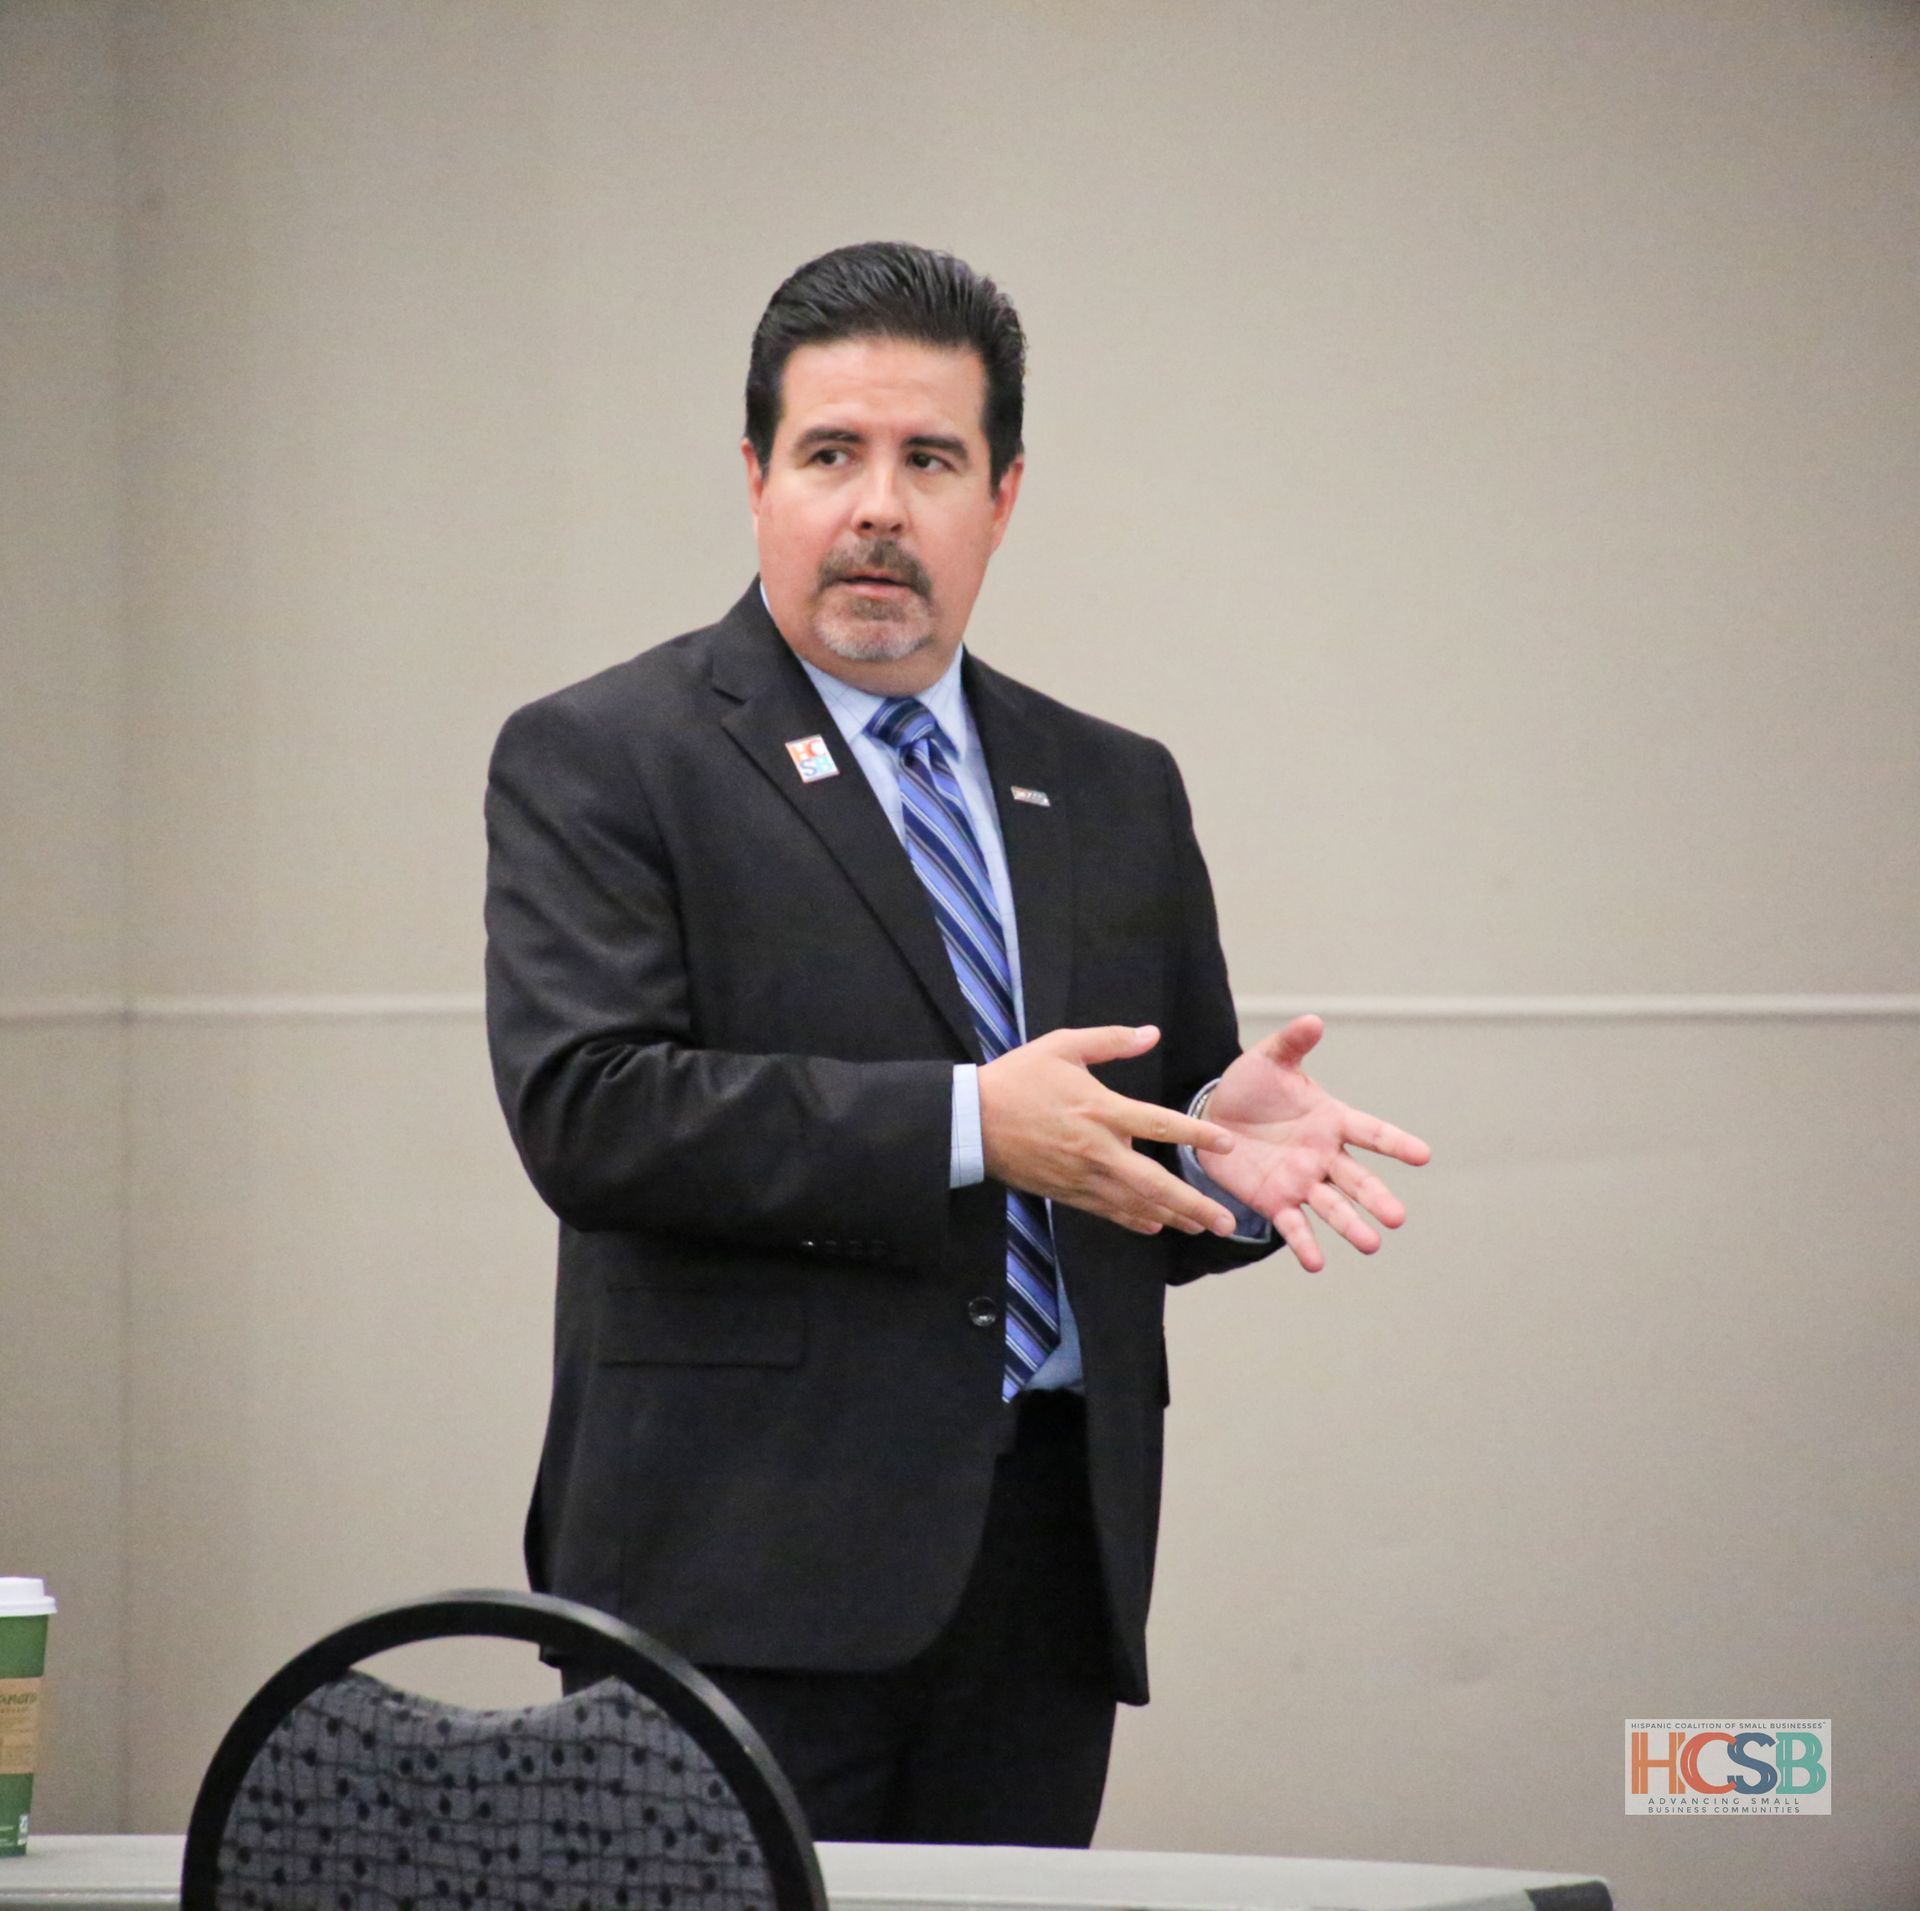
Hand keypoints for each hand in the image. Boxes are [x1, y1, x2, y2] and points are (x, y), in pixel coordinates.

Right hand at [979, 1025, 1242, 1236]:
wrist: (972, 1120)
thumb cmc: (1017, 1079)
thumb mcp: (1062, 1046)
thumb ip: (1110, 1040)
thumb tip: (1151, 1033)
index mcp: (1101, 1109)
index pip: (1160, 1125)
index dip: (1197, 1135)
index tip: (1227, 1146)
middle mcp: (1097, 1149)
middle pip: (1156, 1183)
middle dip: (1195, 1205)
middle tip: (1226, 1221)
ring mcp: (1082, 1176)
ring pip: (1136, 1204)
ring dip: (1172, 1217)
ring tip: (1203, 1227)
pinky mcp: (1066, 1192)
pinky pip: (1108, 1210)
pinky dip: (1135, 1220)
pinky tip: (1155, 1226)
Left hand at [1202, 1015, 1430, 1270]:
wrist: (1212, 1117)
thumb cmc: (1250, 1086)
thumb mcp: (1268, 1061)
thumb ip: (1292, 1044)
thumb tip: (1313, 1020)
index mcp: (1331, 1120)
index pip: (1371, 1132)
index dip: (1396, 1143)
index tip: (1424, 1155)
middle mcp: (1324, 1156)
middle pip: (1357, 1179)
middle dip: (1377, 1198)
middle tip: (1397, 1217)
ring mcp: (1303, 1181)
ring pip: (1333, 1206)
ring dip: (1351, 1226)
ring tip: (1371, 1245)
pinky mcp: (1276, 1201)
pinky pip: (1294, 1225)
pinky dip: (1305, 1244)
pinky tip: (1316, 1264)